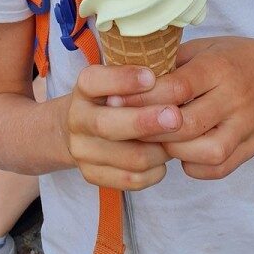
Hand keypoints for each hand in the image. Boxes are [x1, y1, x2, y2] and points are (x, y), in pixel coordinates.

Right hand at [65, 64, 182, 190]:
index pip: (95, 81)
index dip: (122, 80)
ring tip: (176, 138)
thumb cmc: (118, 95)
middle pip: (107, 126)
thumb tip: (174, 77)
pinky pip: (133, 179)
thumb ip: (142, 74)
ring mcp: (82, 150)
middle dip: (144, 123)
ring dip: (159, 149)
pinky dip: (156, 169)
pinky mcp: (92, 175)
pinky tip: (162, 156)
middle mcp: (77, 118)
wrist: (85, 126)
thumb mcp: (124, 77)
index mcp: (84, 87)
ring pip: (129, 157)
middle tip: (175, 117)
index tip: (151, 77)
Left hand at [114, 37, 253, 180]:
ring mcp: (246, 126)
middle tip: (125, 126)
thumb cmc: (232, 57)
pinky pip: (221, 168)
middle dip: (151, 128)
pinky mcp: (252, 147)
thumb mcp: (203, 47)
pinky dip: (195, 167)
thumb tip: (129, 77)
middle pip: (187, 124)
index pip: (177, 88)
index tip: (115, 99)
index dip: (143, 97)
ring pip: (206, 151)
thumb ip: (172, 63)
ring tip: (154, 141)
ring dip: (174, 150)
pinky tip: (179, 154)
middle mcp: (235, 98)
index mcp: (218, 68)